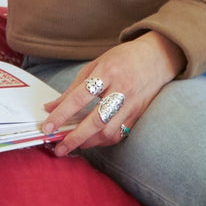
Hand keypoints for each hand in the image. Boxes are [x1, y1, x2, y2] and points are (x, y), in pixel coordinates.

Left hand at [42, 31, 185, 155]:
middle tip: (59, 148)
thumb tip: (50, 108)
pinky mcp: (139, 114)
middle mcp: (121, 90)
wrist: (158, 56)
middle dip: (75, 137)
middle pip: (96, 120)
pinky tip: (91, 141)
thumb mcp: (95, 65)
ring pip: (109, 131)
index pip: (80, 97)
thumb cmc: (122, 59)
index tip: (47, 127)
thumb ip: (73, 89)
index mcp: (107, 73)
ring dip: (89, 142)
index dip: (62, 114)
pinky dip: (103, 141)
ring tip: (72, 146)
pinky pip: (120, 133)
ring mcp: (133, 104)